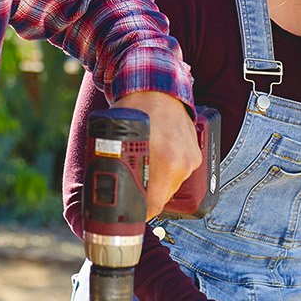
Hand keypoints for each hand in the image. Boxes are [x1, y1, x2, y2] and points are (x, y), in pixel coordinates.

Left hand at [111, 90, 197, 218]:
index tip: (126, 212)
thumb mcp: (116, 139)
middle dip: (145, 197)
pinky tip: (155, 163)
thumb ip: (116, 165)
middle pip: (162, 197)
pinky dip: (167, 172)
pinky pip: (180, 174)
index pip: (153, 204)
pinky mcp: (196, 154)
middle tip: (129, 191)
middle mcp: (182, 163)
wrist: (156, 88)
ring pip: (171, 186)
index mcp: (164, 162)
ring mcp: (191, 159)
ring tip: (141, 173)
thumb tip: (105, 190)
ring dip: (156, 184)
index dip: (137, 212)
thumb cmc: (132, 110)